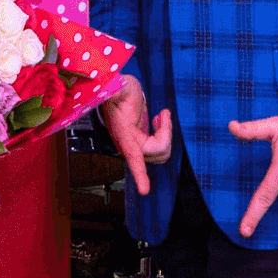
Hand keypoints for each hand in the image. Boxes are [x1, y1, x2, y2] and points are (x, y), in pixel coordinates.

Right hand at [109, 81, 170, 195]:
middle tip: (162, 114)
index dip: (139, 174)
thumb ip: (116, 89)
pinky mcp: (143, 144)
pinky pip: (161, 147)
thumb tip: (111, 86)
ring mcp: (137, 146)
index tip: (144, 191)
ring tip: (160, 116)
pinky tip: (158, 120)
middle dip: (166, 133)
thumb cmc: (120, 88)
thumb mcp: (120, 86)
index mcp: (124, 134)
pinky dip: (165, 133)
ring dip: (166, 133)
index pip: (133, 157)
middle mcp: (130, 145)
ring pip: (162, 152)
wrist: (120, 90)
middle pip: (159, 151)